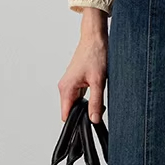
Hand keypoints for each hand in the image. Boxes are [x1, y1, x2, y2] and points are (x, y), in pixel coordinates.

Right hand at [58, 8, 108, 122]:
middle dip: (84, 114)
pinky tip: (97, 92)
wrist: (95, 38)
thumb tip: (94, 119)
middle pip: (71, 111)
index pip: (66, 115)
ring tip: (99, 97)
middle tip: (98, 109)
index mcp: (66, 88)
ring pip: (77, 104)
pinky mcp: (76, 82)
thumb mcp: (98, 81)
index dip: (76, 123)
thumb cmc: (95, 54)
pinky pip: (80, 97)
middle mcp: (65, 87)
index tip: (87, 126)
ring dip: (88, 106)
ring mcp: (70, 84)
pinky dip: (89, 99)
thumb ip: (96, 102)